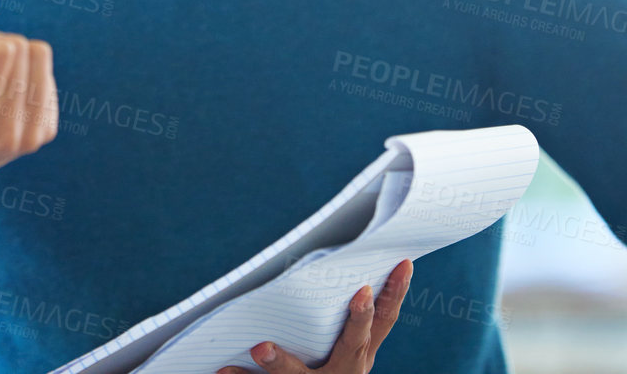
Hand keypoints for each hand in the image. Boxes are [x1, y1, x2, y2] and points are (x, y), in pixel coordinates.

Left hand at [216, 259, 411, 373]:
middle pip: (354, 347)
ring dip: (281, 362)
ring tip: (261, 347)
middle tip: (361, 293)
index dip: (396, 293)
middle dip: (359, 321)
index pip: (384, 322)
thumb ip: (342, 318)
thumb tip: (338, 266)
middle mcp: (346, 373)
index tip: (404, 262)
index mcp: (360, 355)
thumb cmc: (323, 368)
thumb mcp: (341, 350)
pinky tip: (222, 369)